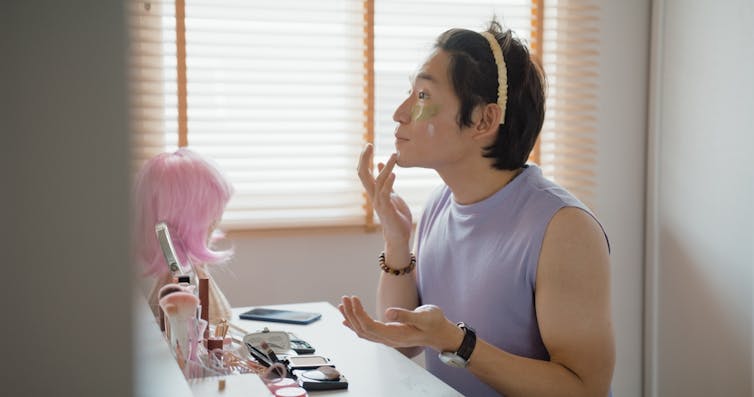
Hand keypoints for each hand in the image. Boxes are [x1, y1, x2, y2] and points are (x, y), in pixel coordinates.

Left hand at [338, 296, 462, 351]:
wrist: (440, 333)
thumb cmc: (434, 323)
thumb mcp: (424, 316)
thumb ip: (406, 314)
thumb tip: (388, 312)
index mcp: (396, 335)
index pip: (370, 326)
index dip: (359, 313)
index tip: (354, 298)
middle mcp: (388, 339)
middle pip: (363, 329)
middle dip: (351, 314)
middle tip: (345, 298)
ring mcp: (387, 339)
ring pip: (363, 331)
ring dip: (351, 318)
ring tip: (343, 305)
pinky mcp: (387, 335)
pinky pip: (367, 332)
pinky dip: (355, 324)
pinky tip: (347, 320)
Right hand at [357, 144, 411, 246]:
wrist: (398, 236)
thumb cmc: (396, 215)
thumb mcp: (390, 193)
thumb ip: (384, 180)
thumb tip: (380, 163)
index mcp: (374, 191)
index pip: (363, 171)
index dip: (364, 158)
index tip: (367, 144)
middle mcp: (373, 195)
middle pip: (362, 174)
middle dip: (364, 159)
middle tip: (368, 145)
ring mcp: (379, 202)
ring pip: (378, 181)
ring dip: (386, 167)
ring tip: (394, 156)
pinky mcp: (387, 209)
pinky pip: (385, 193)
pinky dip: (389, 182)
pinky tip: (394, 173)